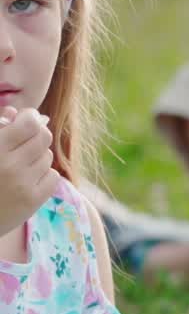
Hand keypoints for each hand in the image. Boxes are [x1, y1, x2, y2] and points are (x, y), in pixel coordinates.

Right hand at [0, 107, 57, 237]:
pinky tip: (26, 180)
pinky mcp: (33, 201)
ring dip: (37, 156)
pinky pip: (53, 176)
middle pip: (44, 137)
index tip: (27, 118)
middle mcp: (10, 166)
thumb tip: (17, 112)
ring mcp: (23, 185)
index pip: (30, 123)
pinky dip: (43, 175)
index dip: (31, 117)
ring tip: (19, 165)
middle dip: (36, 135)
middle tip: (25, 141)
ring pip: (48, 156)